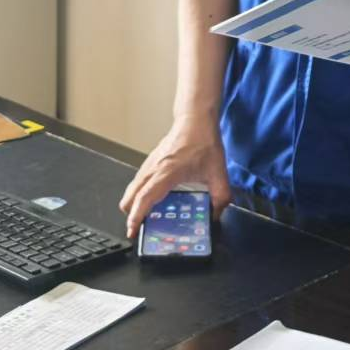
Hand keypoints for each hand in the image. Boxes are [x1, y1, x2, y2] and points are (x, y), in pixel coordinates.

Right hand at [118, 116, 232, 238]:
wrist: (195, 119)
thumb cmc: (203, 140)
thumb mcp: (218, 172)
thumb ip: (221, 196)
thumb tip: (216, 214)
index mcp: (168, 172)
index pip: (145, 198)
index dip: (136, 216)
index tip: (132, 230)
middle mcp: (154, 169)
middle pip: (129, 198)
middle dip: (131, 215)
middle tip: (140, 227)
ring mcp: (149, 165)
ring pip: (131, 190)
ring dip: (134, 204)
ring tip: (147, 217)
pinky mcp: (149, 163)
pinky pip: (137, 183)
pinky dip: (139, 194)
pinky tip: (154, 199)